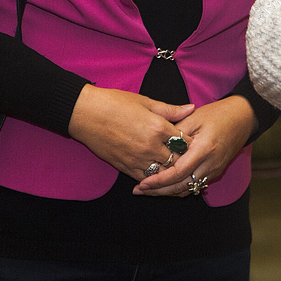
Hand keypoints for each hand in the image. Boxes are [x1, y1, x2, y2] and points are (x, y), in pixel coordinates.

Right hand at [67, 84, 194, 179]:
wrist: (87, 114)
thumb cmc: (115, 103)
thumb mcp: (146, 101)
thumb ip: (170, 110)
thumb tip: (191, 108)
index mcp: (158, 127)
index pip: (184, 142)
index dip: (190, 144)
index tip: (193, 143)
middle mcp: (150, 146)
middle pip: (177, 160)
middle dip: (183, 160)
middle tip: (188, 159)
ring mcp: (137, 158)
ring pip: (162, 173)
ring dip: (169, 171)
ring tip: (174, 168)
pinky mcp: (125, 167)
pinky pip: (145, 178)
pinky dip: (153, 178)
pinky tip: (157, 174)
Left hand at [134, 95, 257, 196]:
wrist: (244, 117)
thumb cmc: (218, 114)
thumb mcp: (195, 117)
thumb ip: (176, 133)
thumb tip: (158, 146)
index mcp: (204, 149)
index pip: (178, 172)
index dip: (159, 180)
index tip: (143, 183)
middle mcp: (210, 163)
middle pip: (181, 186)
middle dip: (159, 191)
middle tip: (139, 190)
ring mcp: (214, 169)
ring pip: (188, 189)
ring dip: (168, 192)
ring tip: (148, 190)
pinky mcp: (215, 171)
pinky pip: (195, 185)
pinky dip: (179, 187)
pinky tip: (166, 185)